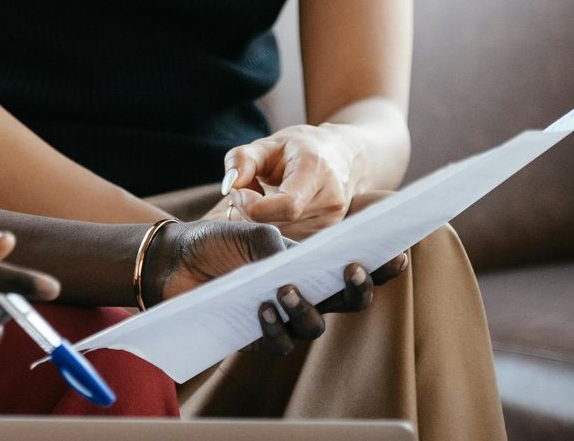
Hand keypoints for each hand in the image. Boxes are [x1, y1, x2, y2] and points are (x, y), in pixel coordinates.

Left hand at [149, 219, 409, 355]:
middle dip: (357, 289)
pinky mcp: (257, 337)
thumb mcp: (251, 231)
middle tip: (352, 270)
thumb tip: (296, 262)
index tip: (399, 253)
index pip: (354, 269)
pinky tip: (261, 307)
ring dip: (306, 308)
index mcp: (311, 266)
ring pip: (314, 326)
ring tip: (286, 287)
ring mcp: (283, 318)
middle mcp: (305, 295)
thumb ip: (278, 243)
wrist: (174, 258)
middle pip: (347, 302)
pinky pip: (278, 343)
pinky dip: (273, 326)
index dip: (381, 266)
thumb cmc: (218, 240)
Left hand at [220, 123, 361, 238]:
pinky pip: (289, 239)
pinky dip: (274, 227)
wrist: (342, 156)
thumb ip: (242, 159)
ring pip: (281, 234)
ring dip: (262, 221)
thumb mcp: (267, 144)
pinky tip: (275, 210)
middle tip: (247, 191)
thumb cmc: (300, 148)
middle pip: (280, 223)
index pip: (287, 205)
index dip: (254, 205)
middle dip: (251, 211)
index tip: (239, 191)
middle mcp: (330, 200)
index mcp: (317, 171)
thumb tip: (230, 185)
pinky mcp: (326, 234)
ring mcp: (331, 221)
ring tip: (264, 197)